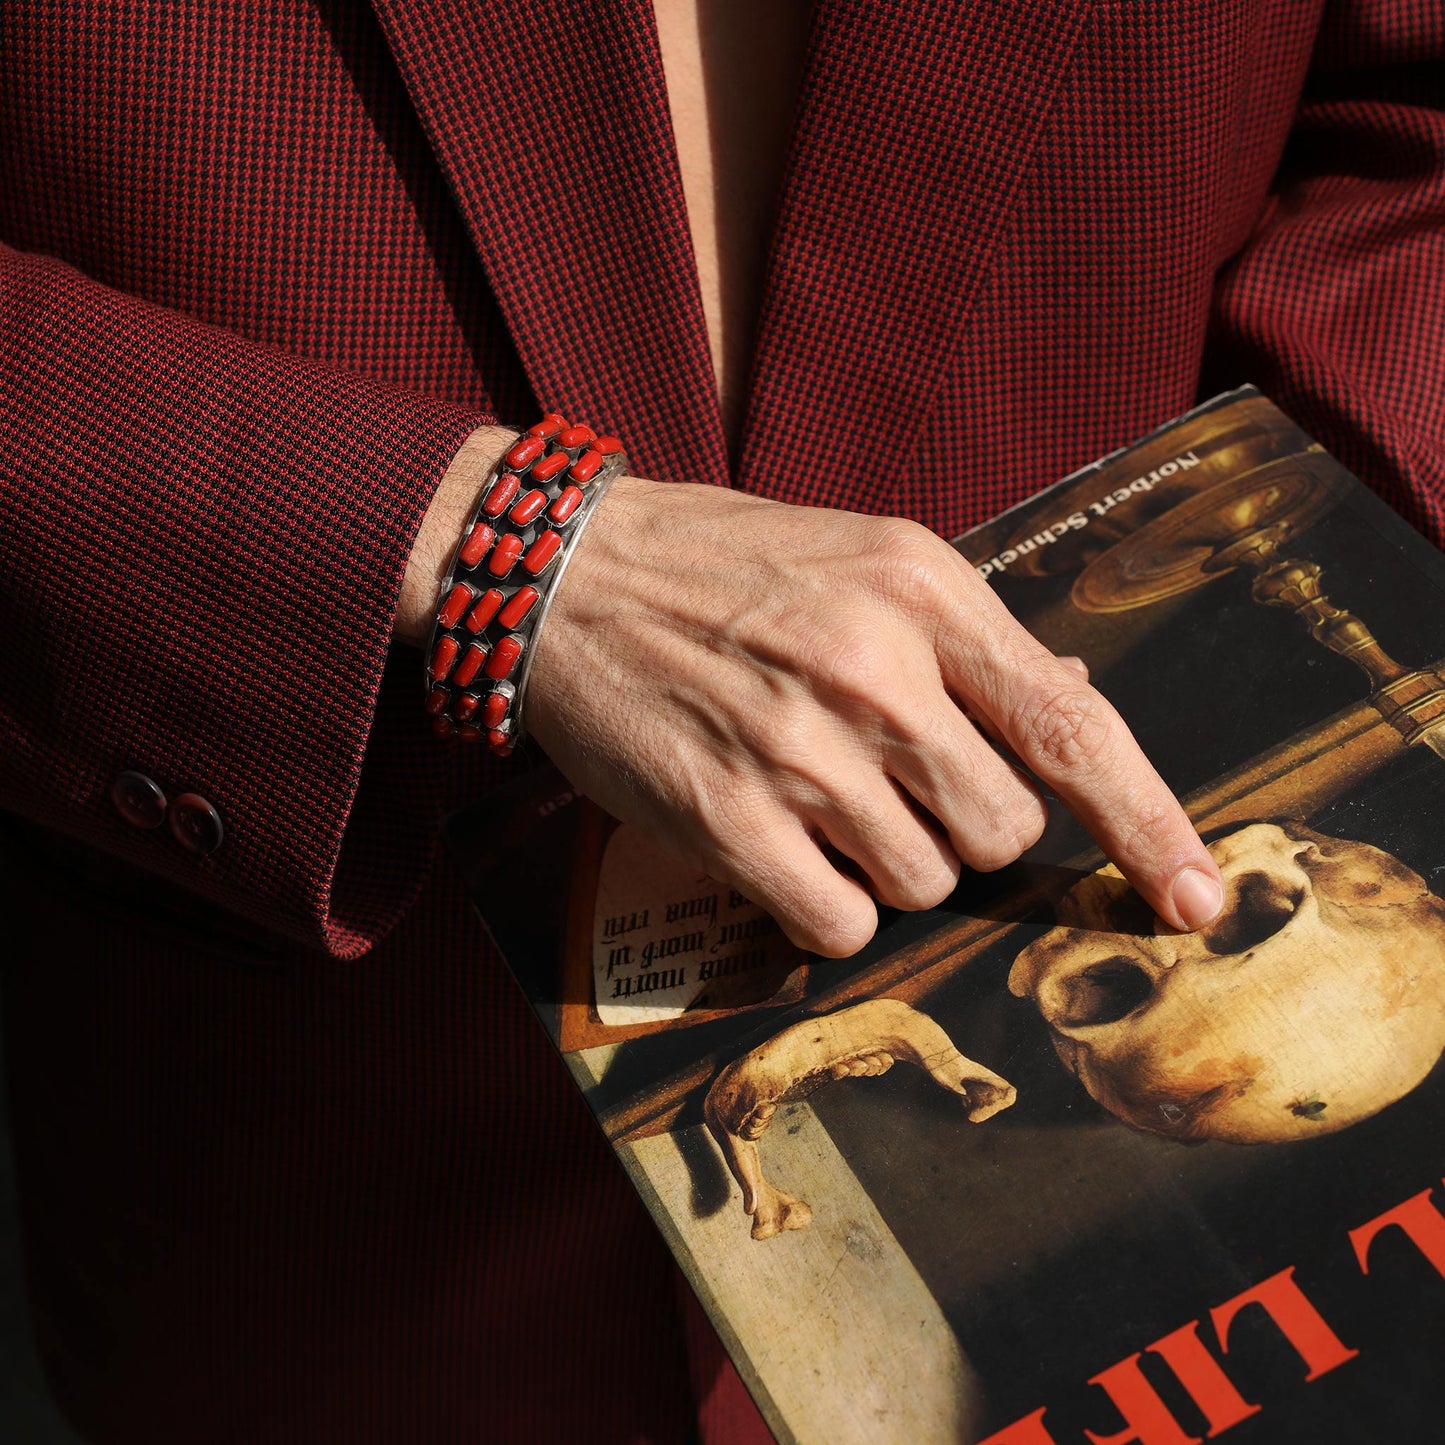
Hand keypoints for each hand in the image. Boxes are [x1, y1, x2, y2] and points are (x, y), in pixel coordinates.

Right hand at [520, 475, 1223, 956]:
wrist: (569, 576)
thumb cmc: (723, 567)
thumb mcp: (862, 557)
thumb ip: (967, 637)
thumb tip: (1074, 693)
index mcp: (923, 591)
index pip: (1071, 725)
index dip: (1148, 822)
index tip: (1194, 896)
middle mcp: (873, 669)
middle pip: (1001, 832)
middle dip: (965, 833)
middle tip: (892, 786)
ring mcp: (798, 748)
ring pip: (923, 885)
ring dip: (888, 866)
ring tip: (817, 800)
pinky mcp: (727, 817)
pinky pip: (839, 923)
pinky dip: (826, 908)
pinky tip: (783, 850)